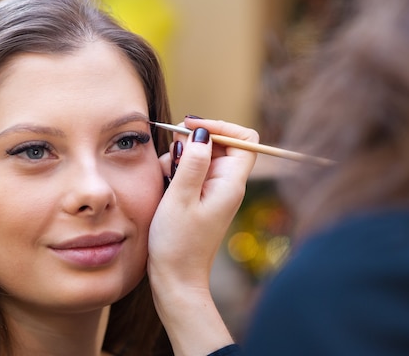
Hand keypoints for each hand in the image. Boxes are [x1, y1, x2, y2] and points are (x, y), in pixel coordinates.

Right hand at [147, 117, 257, 354]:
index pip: (244, 139)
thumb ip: (193, 163)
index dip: (220, 127)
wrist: (176, 280)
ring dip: (180, 159)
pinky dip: (176, 172)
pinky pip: (192, 173)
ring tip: (165, 178)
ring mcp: (214, 192)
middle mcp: (227, 185)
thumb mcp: (180, 199)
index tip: (191, 128)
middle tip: (171, 158)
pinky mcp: (201, 199)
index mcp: (230, 184)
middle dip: (192, 143)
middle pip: (219, 144)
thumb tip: (202, 133)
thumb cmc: (178, 244)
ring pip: (201, 157)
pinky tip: (164, 188)